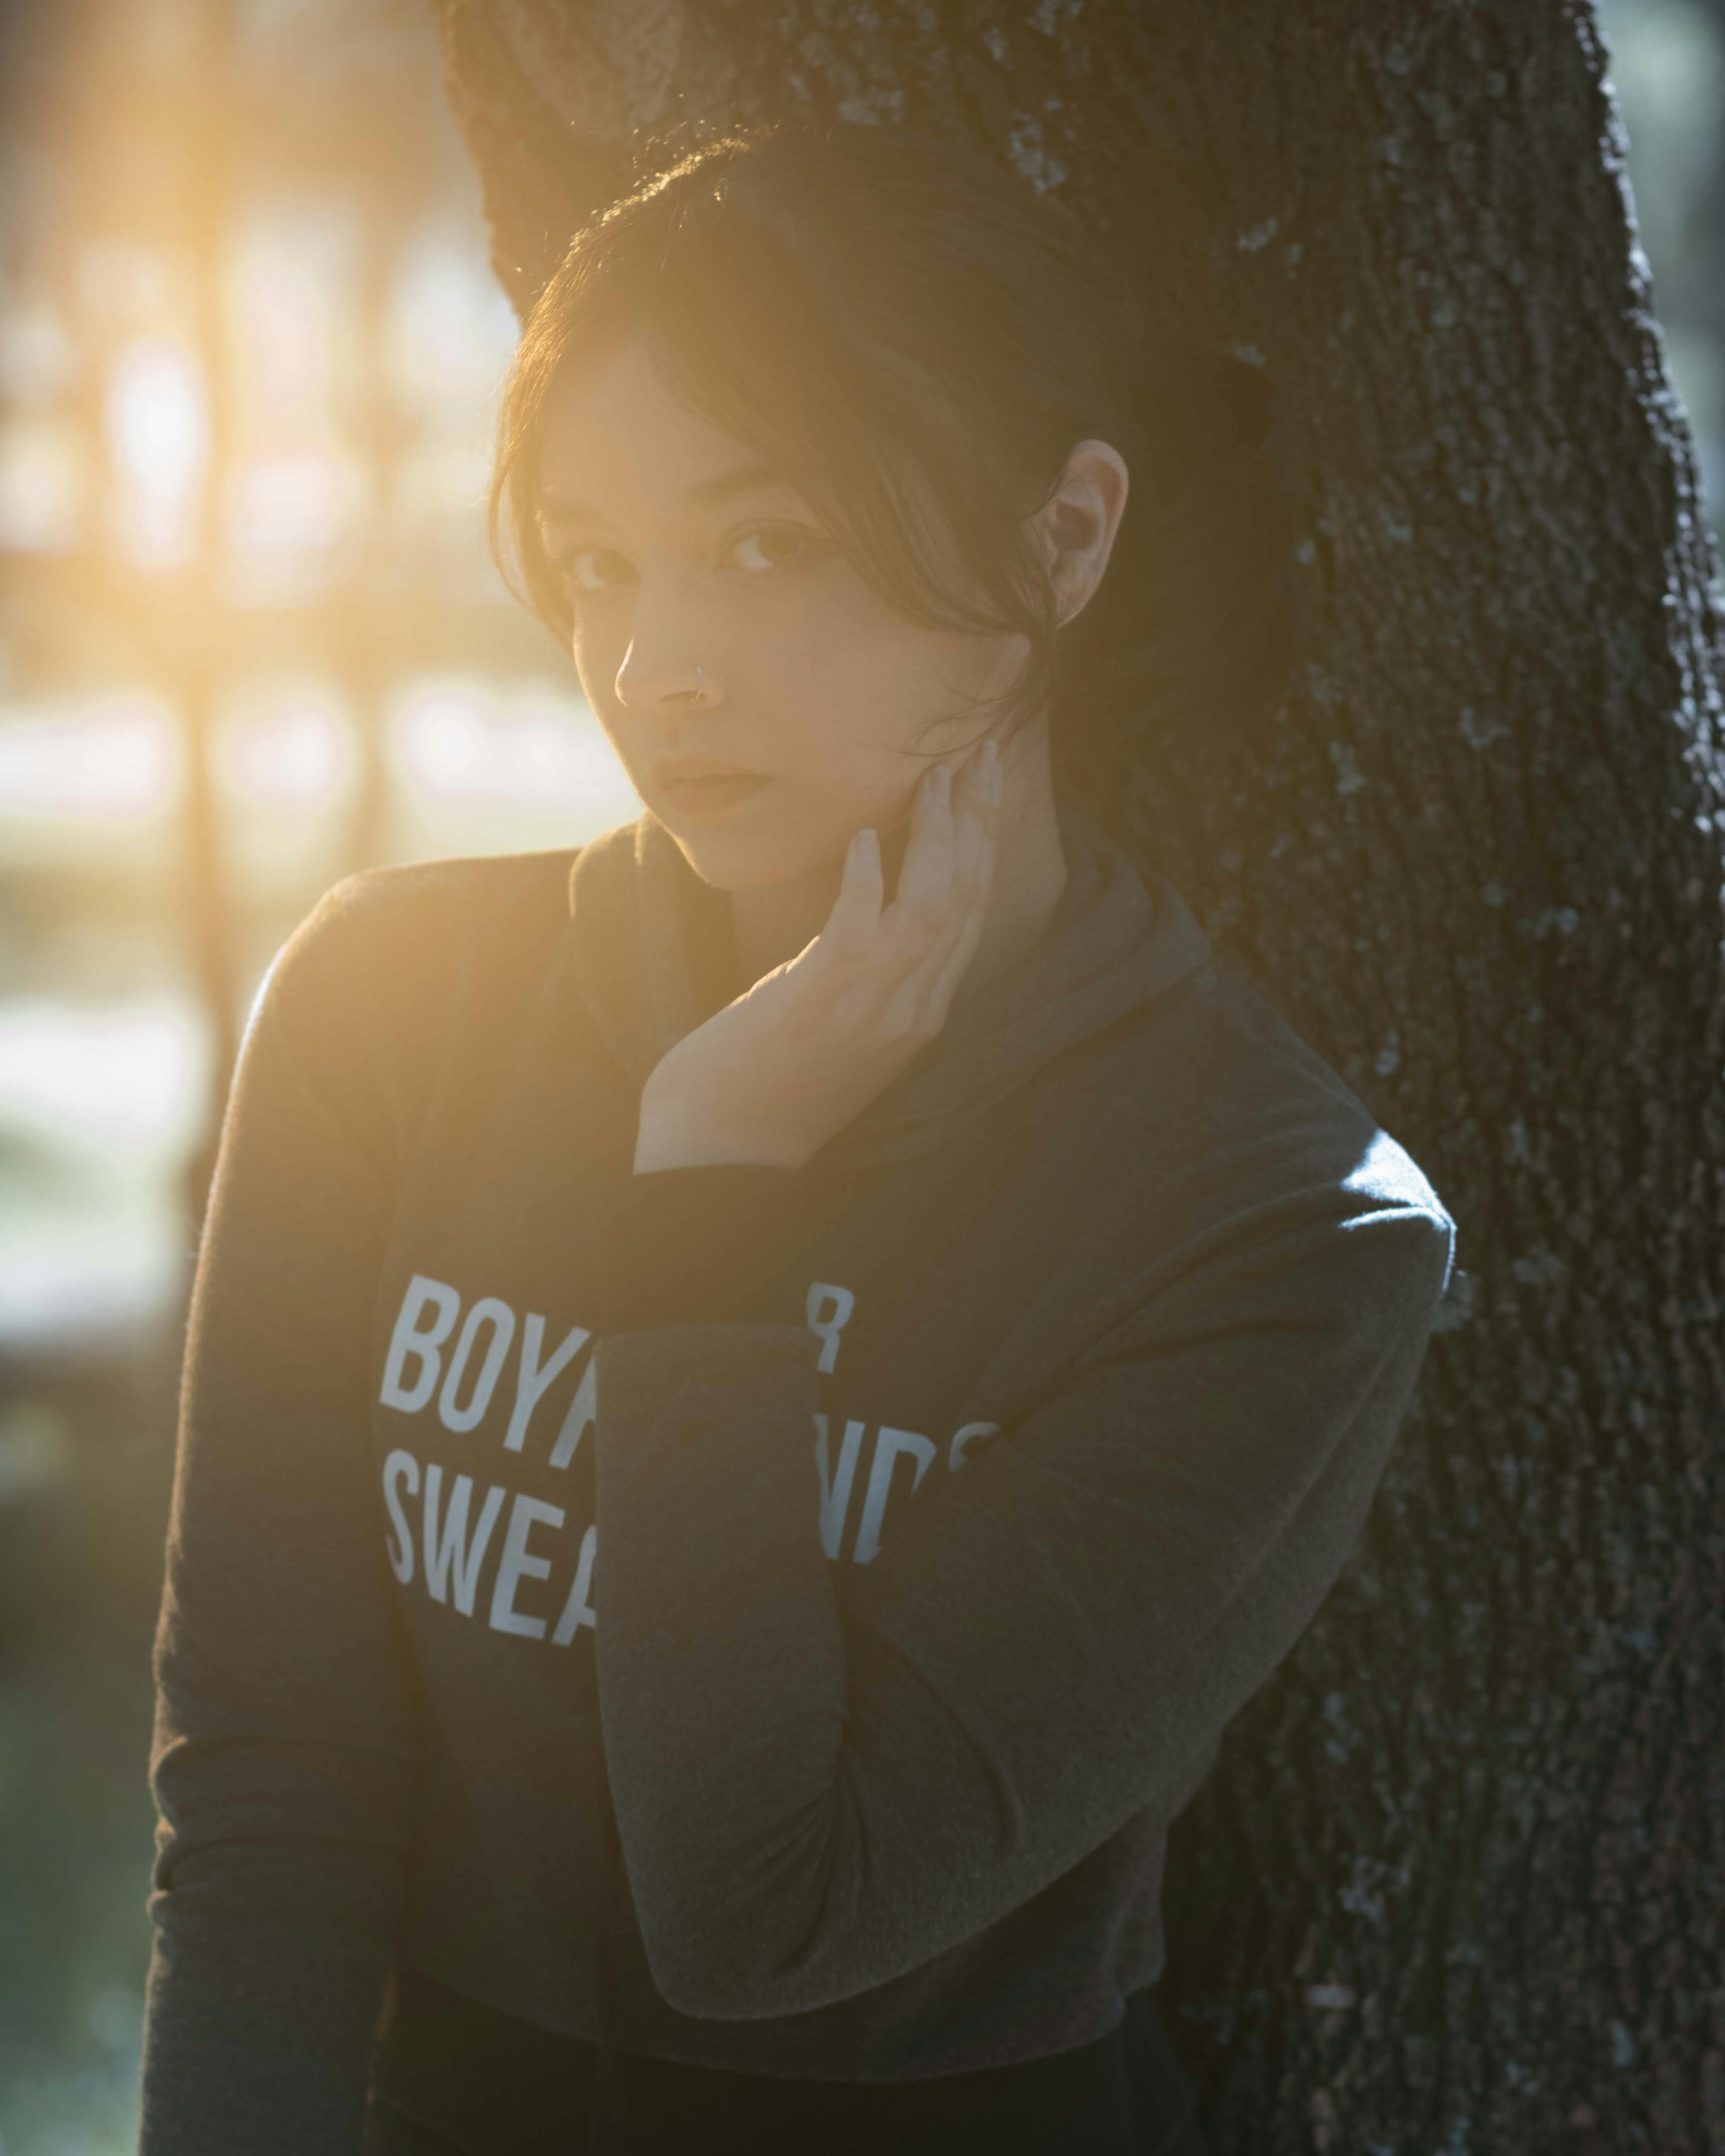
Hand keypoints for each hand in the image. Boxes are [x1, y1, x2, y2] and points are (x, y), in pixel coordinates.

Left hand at [634, 738, 1004, 1172]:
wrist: (719, 1157)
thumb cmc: (763, 1085)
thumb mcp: (835, 1026)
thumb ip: (866, 976)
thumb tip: (867, 913)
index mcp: (921, 1013)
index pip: (971, 912)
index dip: (984, 841)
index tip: (982, 781)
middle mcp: (912, 1009)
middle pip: (966, 898)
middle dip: (979, 819)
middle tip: (983, 752)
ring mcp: (871, 1010)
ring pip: (929, 908)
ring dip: (936, 835)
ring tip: (936, 775)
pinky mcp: (818, 1005)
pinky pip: (859, 934)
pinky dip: (868, 882)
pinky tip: (867, 838)